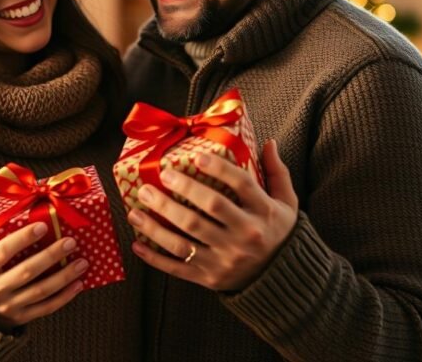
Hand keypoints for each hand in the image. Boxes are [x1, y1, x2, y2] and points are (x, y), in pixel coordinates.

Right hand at [0, 201, 87, 329]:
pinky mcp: (21, 317)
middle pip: (26, 271)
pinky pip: (46, 308)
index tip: (43, 226)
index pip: (2, 252)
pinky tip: (79, 284)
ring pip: (40, 291)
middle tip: (70, 242)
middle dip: (50, 256)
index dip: (22, 238)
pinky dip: (64, 297)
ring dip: (64, 277)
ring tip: (83, 262)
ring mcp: (9, 306)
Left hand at [127, 139, 298, 290]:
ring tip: (135, 209)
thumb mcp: (286, 203)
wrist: (280, 278)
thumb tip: (268, 142)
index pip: (242, 185)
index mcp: (264, 212)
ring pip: (185, 240)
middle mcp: (245, 235)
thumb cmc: (278, 233)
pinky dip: (155, 258)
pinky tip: (137, 244)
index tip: (197, 157)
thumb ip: (276, 173)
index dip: (220, 169)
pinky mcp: (210, 277)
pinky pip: (178, 268)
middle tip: (160, 177)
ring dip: (156, 224)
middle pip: (209, 209)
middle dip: (182, 191)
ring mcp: (226, 259)